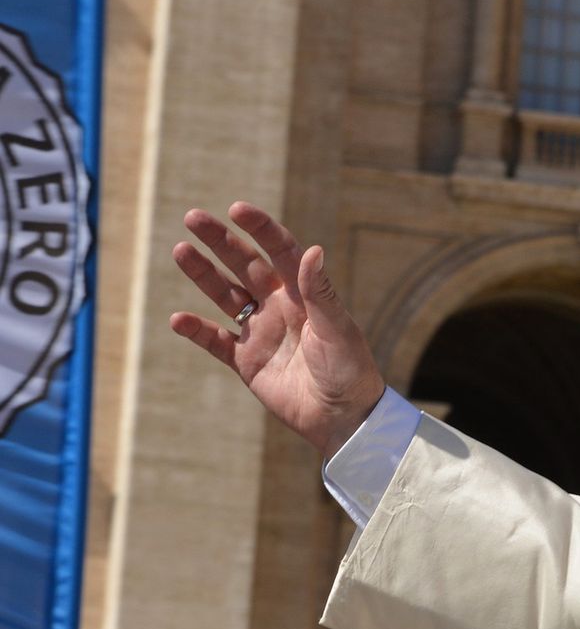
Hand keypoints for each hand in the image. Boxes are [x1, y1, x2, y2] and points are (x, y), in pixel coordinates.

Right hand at [170, 202, 385, 458]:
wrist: (344, 419)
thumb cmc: (351, 371)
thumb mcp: (338, 330)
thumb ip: (320, 293)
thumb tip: (312, 249)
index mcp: (305, 295)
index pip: (280, 252)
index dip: (261, 229)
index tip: (238, 209)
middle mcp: (280, 307)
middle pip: (245, 266)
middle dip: (221, 242)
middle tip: (194, 217)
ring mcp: (261, 333)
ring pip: (226, 296)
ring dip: (203, 275)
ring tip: (181, 251)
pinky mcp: (247, 362)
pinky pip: (216, 341)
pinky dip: (197, 331)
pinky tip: (179, 319)